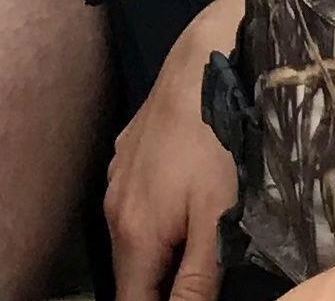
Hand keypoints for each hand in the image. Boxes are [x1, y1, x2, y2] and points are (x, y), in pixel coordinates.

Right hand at [105, 0, 244, 300]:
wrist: (208, 57)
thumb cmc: (219, 142)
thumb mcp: (218, 220)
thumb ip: (195, 282)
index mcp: (133, 234)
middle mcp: (114, 206)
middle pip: (130, 273)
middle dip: (156, 290)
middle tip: (195, 286)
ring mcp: (119, 173)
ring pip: (133, 236)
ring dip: (156, 255)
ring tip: (191, 255)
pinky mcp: (130, 148)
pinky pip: (136, 200)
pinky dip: (154, 219)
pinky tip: (182, 207)